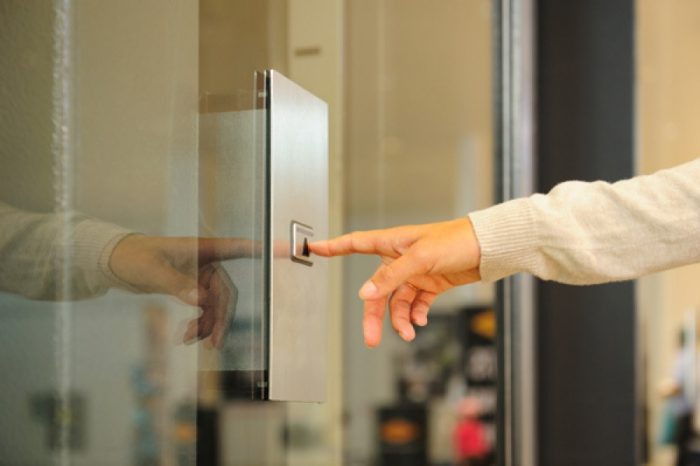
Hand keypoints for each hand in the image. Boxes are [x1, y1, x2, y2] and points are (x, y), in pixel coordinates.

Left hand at [109, 236, 257, 347]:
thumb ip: (178, 285)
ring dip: (206, 324)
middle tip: (213, 341)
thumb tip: (201, 301)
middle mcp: (207, 262)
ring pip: (215, 305)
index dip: (264, 249)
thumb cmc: (134, 257)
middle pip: (226, 292)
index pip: (239, 248)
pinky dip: (197, 324)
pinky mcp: (192, 288)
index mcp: (203, 249)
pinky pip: (204, 310)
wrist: (116, 263)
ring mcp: (200, 276)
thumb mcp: (153, 271)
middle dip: (220, 317)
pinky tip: (186, 336)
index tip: (289, 249)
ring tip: (189, 340)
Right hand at [310, 218, 480, 346]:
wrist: (488, 248)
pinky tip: (420, 321)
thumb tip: (365, 294)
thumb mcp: (420, 258)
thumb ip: (391, 276)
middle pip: (377, 289)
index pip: (355, 243)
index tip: (313, 249)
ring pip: (397, 301)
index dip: (333, 247)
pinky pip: (415, 304)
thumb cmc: (456, 241)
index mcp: (392, 242)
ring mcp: (415, 272)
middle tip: (371, 339)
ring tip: (409, 332)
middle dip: (374, 315)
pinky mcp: (430, 283)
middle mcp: (400, 258)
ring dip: (400, 319)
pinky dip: (416, 315)